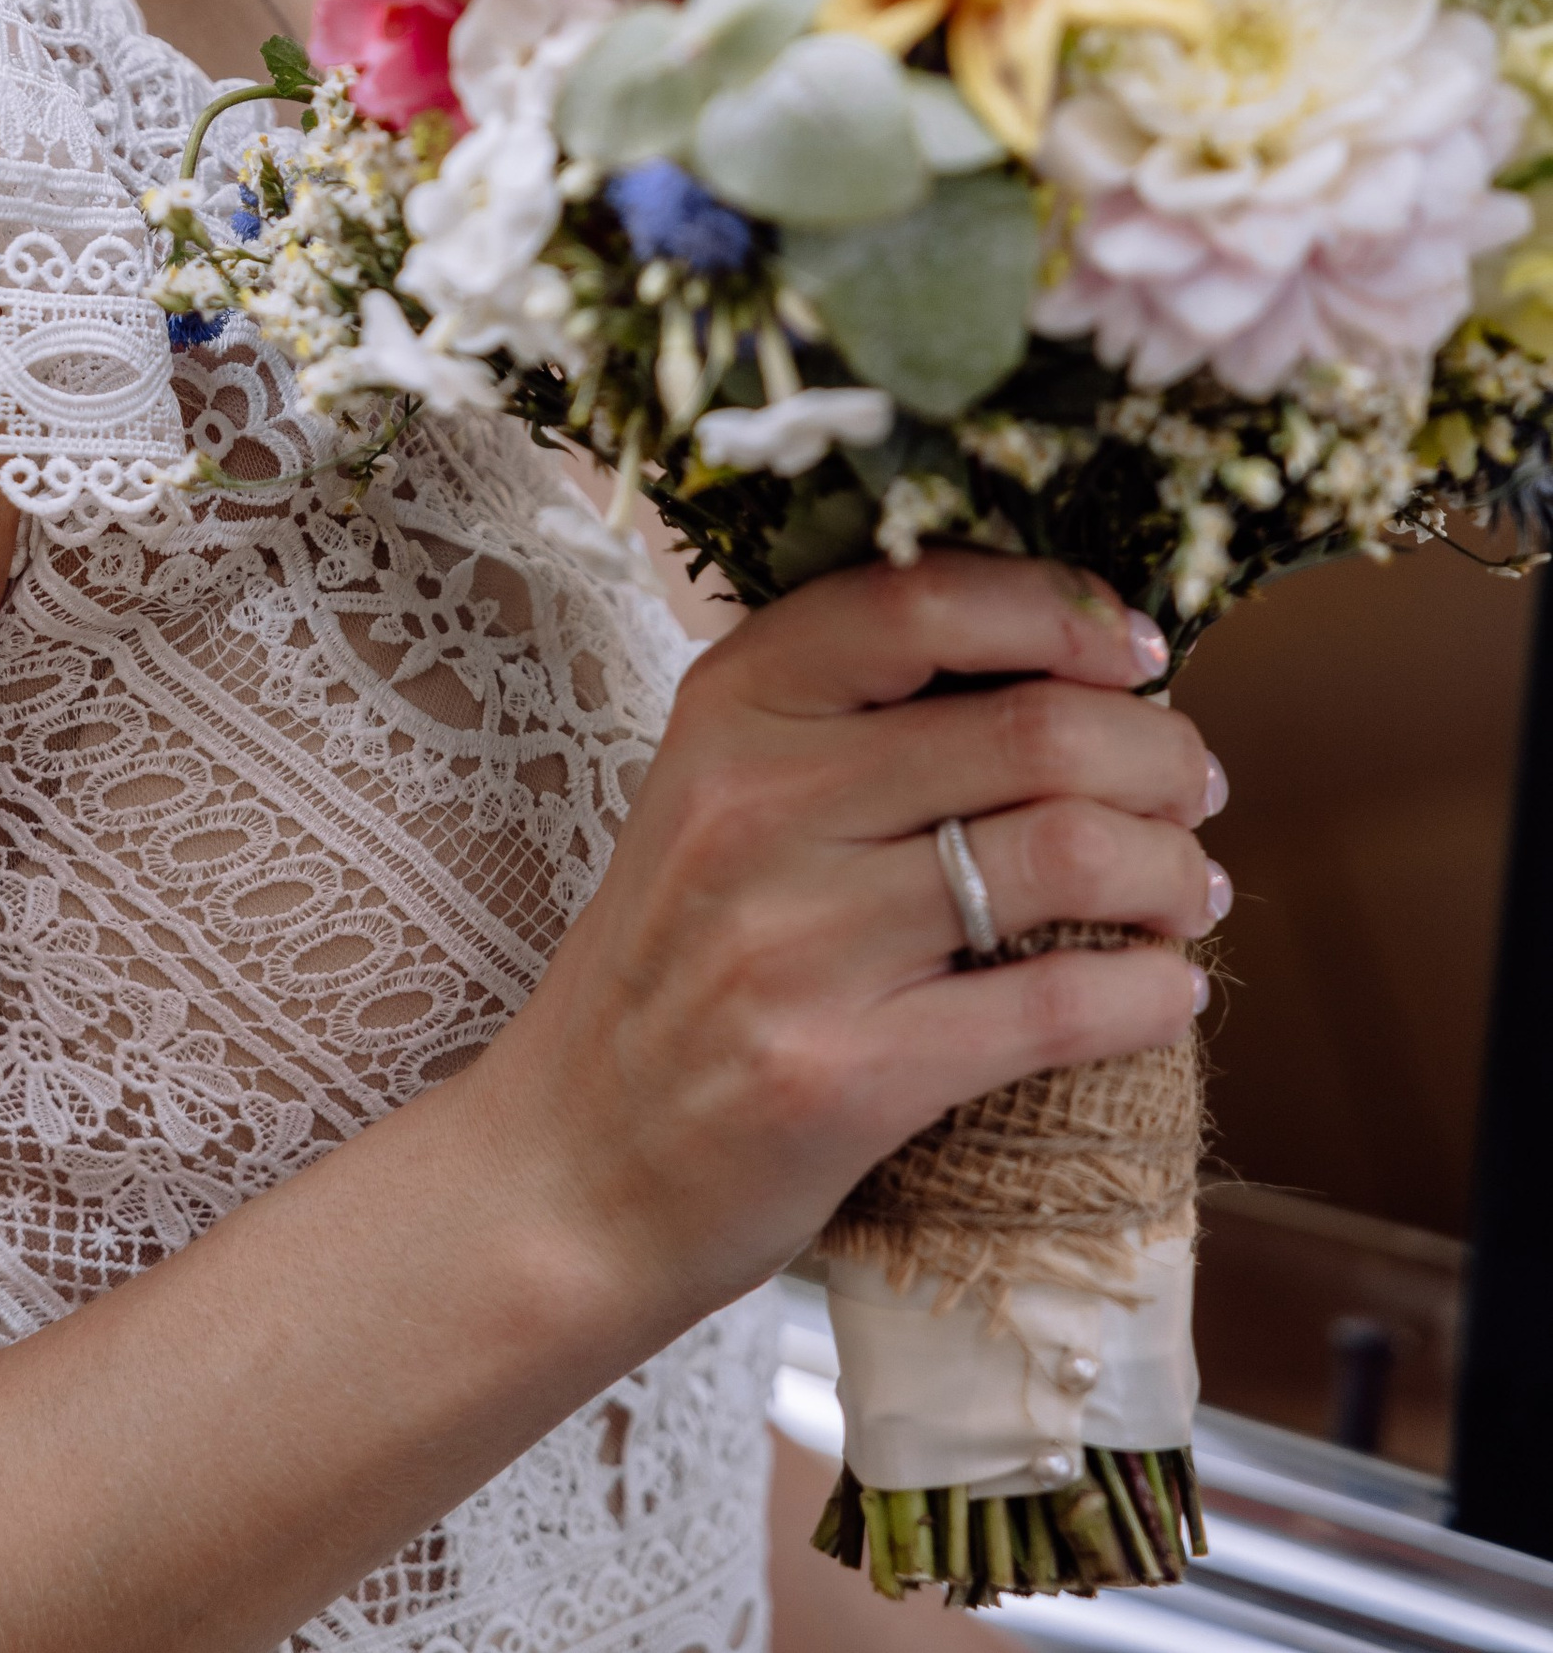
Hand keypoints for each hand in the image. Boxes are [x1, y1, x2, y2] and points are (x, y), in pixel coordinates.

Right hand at [477, 553, 1219, 1355]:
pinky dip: (1151, 995)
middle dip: (1160, 752)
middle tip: (1194, 784)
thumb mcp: (715, 798)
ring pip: (1067, 856)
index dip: (1060, 610)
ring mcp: (796, 941)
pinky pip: (1058, 1007)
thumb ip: (849, 723)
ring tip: (1190, 890)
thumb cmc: (673, 970)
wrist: (572, 1167)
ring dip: (1173, 869)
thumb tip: (1061, 668)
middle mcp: (756, 805)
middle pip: (1033, 729)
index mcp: (728, 708)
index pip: (921, 600)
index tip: (1135, 648)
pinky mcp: (845, 1073)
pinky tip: (1167, 995)